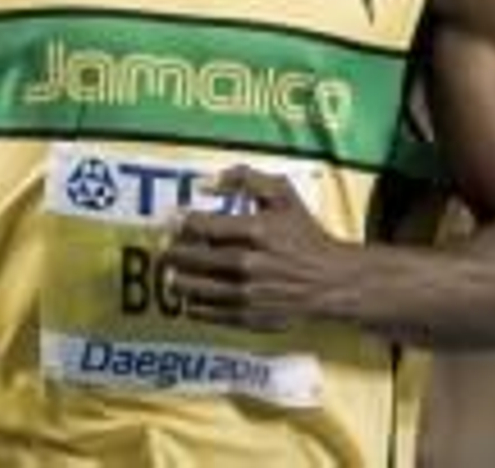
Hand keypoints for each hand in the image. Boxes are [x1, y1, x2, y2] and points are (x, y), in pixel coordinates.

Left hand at [160, 166, 350, 331]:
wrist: (331, 281)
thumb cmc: (304, 235)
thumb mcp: (283, 195)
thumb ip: (247, 178)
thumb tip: (207, 181)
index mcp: (256, 231)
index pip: (203, 226)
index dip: (181, 222)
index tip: (171, 220)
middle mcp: (249, 264)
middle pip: (194, 258)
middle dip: (173, 253)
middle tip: (163, 249)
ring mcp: (248, 293)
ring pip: (197, 288)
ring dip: (178, 281)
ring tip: (170, 275)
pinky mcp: (250, 317)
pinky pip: (210, 313)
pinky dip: (194, 306)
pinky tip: (189, 299)